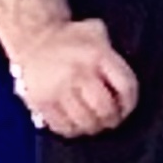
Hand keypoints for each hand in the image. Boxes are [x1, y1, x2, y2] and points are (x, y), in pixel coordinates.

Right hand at [10, 18, 139, 136]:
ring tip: (94, 124)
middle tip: (111, 120)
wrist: (32, 37)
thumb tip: (123, 79)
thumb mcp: (95, 32)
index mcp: (97, 55)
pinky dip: (73, 130)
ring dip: (94, 127)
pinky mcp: (41, 101)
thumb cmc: (68, 37)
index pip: (126, 86)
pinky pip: (62, 126)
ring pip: (85, 121)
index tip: (126, 108)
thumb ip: (113, 52)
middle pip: (105, 109)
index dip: (130, 102)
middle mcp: (79, 73)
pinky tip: (75, 125)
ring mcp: (59, 89)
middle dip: (112, 119)